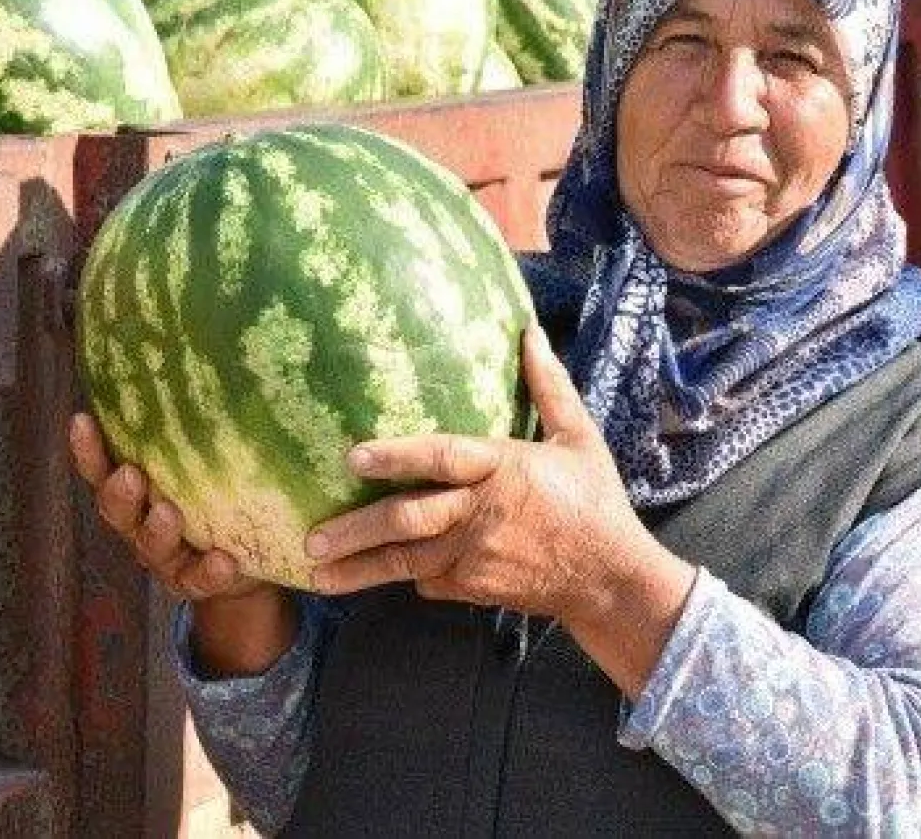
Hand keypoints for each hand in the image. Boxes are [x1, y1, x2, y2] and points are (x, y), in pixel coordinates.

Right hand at [69, 413, 296, 677]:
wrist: (244, 560)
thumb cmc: (218, 496)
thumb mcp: (208, 463)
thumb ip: (202, 433)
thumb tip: (224, 365)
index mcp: (137, 491)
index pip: (103, 467)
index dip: (88, 448)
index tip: (82, 419)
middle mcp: (140, 523)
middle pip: (117, 510)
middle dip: (119, 493)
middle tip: (131, 475)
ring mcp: (165, 556)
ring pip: (151, 546)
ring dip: (156, 530)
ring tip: (169, 514)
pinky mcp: (193, 581)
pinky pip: (197, 579)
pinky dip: (208, 571)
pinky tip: (224, 560)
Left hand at [304, 325, 693, 640]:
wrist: (609, 577)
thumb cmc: (594, 500)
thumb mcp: (579, 437)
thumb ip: (549, 387)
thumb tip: (530, 333)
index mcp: (504, 468)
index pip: (442, 457)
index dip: (397, 455)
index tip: (354, 456)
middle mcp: (481, 514)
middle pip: (409, 520)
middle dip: (356, 530)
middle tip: (311, 537)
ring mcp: (475, 557)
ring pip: (406, 562)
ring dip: (359, 569)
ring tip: (317, 572)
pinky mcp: (474, 588)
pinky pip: (428, 581)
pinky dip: (408, 574)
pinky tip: (379, 575)